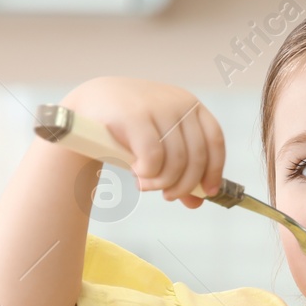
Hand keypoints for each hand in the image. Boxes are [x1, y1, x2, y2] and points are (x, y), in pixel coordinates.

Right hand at [59, 76, 225, 207]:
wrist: (90, 103)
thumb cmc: (129, 129)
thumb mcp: (160, 145)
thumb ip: (180, 170)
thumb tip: (197, 202)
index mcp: (190, 105)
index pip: (214, 141)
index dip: (215, 170)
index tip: (208, 192)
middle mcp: (178, 102)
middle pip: (196, 157)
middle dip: (184, 185)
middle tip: (168, 196)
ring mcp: (157, 106)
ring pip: (176, 161)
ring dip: (161, 182)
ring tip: (145, 184)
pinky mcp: (135, 115)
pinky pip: (153, 158)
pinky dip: (148, 173)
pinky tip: (136, 172)